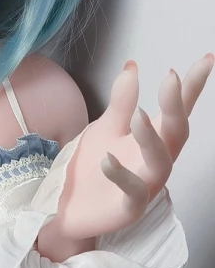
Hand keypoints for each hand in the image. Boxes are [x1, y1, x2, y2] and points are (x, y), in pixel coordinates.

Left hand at [37, 54, 213, 260]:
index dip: (192, 87)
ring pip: (161, 162)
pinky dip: (123, 176)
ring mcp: (145, 186)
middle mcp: (155, 161)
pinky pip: (133, 193)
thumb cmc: (91, 167)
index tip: (206, 59)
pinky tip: (108, 160)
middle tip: (171, 78)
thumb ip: (121, 101)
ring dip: (151, 138)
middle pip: (175, 132)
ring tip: (137, 116)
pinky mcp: (128, 209)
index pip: (176, 110)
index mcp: (153, 139)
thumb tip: (133, 66)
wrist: (66, 206)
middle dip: (176, 106)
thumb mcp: (105, 127)